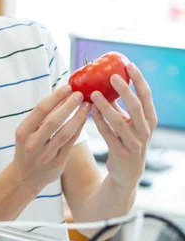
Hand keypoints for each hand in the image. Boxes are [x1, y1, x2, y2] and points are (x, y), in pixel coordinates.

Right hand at [12, 85, 90, 192]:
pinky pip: (71, 143)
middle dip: (68, 105)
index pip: (40, 110)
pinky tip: (84, 119)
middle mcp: (33, 143)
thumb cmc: (27, 148)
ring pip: (65, 132)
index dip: (55, 97)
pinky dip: (78, 129)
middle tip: (80, 94)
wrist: (24, 177)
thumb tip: (61, 95)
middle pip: (53, 121)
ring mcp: (46, 155)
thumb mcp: (26, 133)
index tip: (67, 87)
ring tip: (87, 105)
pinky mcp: (58, 163)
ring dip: (78, 117)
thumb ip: (40, 118)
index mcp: (23, 132)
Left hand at [90, 63, 156, 189]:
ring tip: (93, 93)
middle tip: (112, 77)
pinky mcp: (120, 153)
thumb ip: (120, 105)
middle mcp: (145, 131)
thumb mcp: (129, 123)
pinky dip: (99, 121)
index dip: (139, 80)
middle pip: (136, 106)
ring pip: (119, 121)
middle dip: (124, 90)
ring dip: (106, 106)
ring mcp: (133, 143)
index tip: (129, 65)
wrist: (127, 174)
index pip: (147, 96)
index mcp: (150, 120)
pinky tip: (91, 110)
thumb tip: (106, 81)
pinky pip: (108, 134)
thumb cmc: (126, 141)